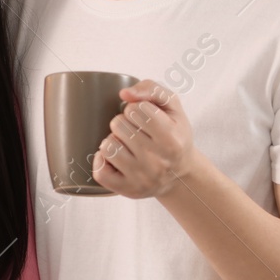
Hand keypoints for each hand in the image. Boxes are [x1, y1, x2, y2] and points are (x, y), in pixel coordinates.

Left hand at [92, 80, 195, 198]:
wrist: (180, 174)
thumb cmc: (174, 135)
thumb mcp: (173, 107)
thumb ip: (152, 89)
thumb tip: (125, 94)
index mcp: (171, 139)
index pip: (137, 109)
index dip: (136, 108)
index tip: (144, 116)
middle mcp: (157, 161)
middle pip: (118, 124)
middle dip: (124, 123)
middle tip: (136, 131)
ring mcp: (141, 178)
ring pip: (107, 146)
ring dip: (113, 140)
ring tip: (127, 144)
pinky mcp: (127, 190)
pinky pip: (99, 171)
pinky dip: (102, 161)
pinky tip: (115, 159)